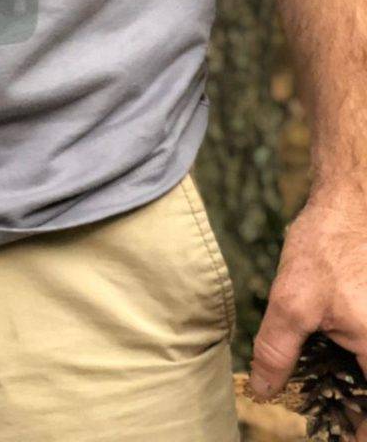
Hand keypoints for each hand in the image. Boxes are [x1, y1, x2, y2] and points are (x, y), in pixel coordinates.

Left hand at [249, 175, 366, 438]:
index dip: (353, 432)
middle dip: (350, 408)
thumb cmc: (326, 246)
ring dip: (352, 384)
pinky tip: (333, 355)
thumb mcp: (291, 300)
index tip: (334, 434)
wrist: (350, 200)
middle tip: (324, 412)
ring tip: (323, 383)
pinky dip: (356, 361)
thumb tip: (264, 391)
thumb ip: (277, 351)